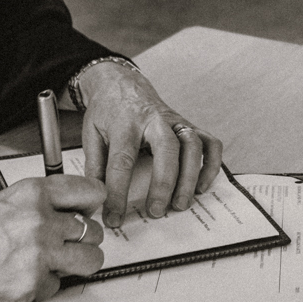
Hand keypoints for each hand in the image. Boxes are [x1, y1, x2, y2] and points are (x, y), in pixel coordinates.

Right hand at [0, 174, 104, 301]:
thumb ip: (34, 204)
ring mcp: (40, 254)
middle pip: (93, 229)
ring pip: (90, 260)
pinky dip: (46, 288)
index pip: (89, 190)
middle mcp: (40, 221)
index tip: (89, 211)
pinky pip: (60, 287)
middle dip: (82, 240)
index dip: (92, 204)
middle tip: (66, 245)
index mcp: (31, 194)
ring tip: (55, 266)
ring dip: (77, 266)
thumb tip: (62, 211)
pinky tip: (23, 280)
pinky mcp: (35, 285)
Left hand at [76, 60, 224, 225]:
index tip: (114, 218)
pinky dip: (211, 165)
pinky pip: (210, 143)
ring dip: (190, 178)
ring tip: (180, 204)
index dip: (118, 193)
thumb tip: (97, 197)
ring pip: (192, 146)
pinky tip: (201, 187)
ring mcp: (176, 121)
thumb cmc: (107, 112)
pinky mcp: (189, 125)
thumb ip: (95, 165)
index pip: (121, 161)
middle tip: (156, 211)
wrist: (122, 83)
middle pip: (166, 149)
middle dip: (163, 183)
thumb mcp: (91, 134)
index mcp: (124, 123)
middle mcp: (154, 120)